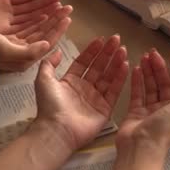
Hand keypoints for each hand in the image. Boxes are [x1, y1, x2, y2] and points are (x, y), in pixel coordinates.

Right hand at [0, 0, 71, 70]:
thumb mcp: (6, 51)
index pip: (41, 38)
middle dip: (53, 16)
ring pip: (32, 11)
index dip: (55, 29)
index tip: (67, 20)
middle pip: (38, 24)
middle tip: (68, 8)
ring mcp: (6, 18)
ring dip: (46, 4)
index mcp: (14, 47)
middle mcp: (11, 33)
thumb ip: (28, 52)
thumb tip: (48, 46)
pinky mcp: (0, 3)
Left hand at [34, 35, 128, 149]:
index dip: (92, 51)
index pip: (84, 62)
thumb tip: (58, 51)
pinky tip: (125, 65)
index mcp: (70, 81)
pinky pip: (114, 90)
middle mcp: (84, 88)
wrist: (57, 129)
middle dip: (107, 53)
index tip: (101, 39)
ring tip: (123, 49)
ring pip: (108, 76)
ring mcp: (96, 98)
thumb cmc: (50, 105)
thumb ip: (49, 64)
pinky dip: (120, 78)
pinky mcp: (105, 108)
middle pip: (99, 67)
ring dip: (115, 62)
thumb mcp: (43, 80)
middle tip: (116, 39)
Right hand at [116, 49, 169, 149]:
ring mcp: (151, 110)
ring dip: (148, 70)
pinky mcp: (136, 111)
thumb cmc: (167, 126)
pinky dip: (136, 80)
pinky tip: (135, 68)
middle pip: (165, 82)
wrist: (143, 144)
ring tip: (143, 57)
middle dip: (160, 66)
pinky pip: (137, 93)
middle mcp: (168, 108)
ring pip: (151, 85)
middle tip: (152, 52)